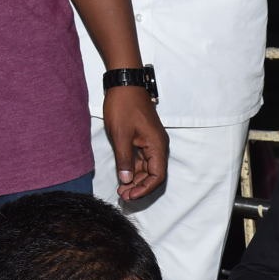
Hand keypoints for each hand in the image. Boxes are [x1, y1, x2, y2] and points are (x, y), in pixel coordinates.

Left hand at [101, 85, 167, 199]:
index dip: (144, 189)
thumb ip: (124, 160)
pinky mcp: (143, 139)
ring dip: (135, 180)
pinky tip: (123, 176)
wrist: (124, 83)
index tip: (130, 195)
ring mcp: (151, 143)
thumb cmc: (123, 106)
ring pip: (146, 168)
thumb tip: (126, 180)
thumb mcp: (121, 135)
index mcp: (157, 146)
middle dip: (139, 187)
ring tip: (121, 189)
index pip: (157, 176)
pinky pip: (141, 159)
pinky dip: (133, 169)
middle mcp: (158, 146)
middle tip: (123, 195)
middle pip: (153, 175)